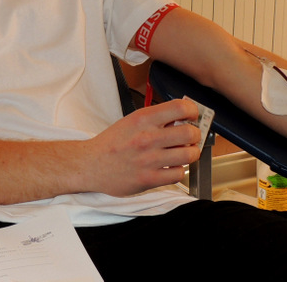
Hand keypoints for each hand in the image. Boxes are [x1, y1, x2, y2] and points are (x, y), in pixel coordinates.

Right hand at [85, 99, 201, 196]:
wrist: (91, 165)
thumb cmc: (112, 142)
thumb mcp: (132, 121)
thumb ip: (156, 118)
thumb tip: (182, 117)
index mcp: (143, 119)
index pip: (180, 107)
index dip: (192, 111)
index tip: (192, 115)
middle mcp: (148, 137)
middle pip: (190, 132)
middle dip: (195, 134)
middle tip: (190, 137)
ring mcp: (149, 160)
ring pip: (189, 155)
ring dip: (190, 153)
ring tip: (183, 153)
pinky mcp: (149, 179)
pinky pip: (179, 174)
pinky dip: (178, 171)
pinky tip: (170, 167)